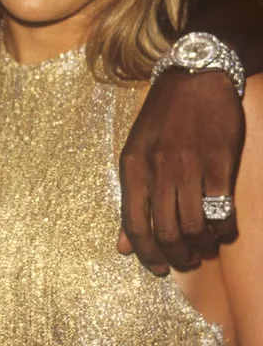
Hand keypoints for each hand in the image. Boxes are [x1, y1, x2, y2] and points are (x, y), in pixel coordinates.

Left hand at [118, 69, 244, 274]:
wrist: (195, 76)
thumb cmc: (163, 117)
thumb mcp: (136, 152)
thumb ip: (131, 200)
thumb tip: (122, 247)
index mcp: (133, 166)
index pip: (134, 225)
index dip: (147, 255)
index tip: (159, 269)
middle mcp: (158, 167)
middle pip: (165, 231)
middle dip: (177, 256)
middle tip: (187, 261)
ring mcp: (190, 164)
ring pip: (194, 225)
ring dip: (202, 244)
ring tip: (205, 245)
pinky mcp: (220, 161)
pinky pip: (221, 208)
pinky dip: (223, 228)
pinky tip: (223, 229)